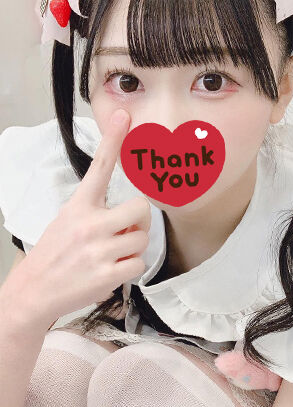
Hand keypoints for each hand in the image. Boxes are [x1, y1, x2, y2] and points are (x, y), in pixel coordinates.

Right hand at [18, 109, 150, 324]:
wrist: (35, 291)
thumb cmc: (55, 254)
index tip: (124, 115)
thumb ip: (97, 213)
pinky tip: (111, 271)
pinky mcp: (108, 274)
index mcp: (79, 206)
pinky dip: (131, 269)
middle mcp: (90, 224)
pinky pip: (139, 264)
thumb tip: (132, 214)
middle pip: (141, 208)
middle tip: (126, 231)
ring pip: (142, 239)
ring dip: (134, 248)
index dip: (113, 140)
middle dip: (140, 221)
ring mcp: (99, 249)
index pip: (99, 167)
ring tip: (112, 255)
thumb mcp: (68, 221)